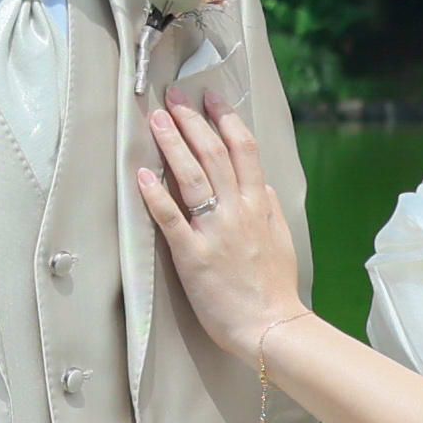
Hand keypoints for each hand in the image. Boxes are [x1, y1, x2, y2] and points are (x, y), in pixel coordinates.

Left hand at [135, 96, 306, 359]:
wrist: (270, 326)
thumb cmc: (274, 287)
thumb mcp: (280, 237)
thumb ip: (267, 206)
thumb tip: (258, 179)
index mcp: (257, 205)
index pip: (243, 149)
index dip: (225, 119)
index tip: (211, 97)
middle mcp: (237, 211)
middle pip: (213, 154)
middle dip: (192, 121)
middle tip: (173, 96)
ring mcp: (213, 232)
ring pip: (193, 177)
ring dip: (173, 145)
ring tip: (156, 119)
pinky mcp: (192, 255)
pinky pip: (171, 219)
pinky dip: (156, 195)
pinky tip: (141, 174)